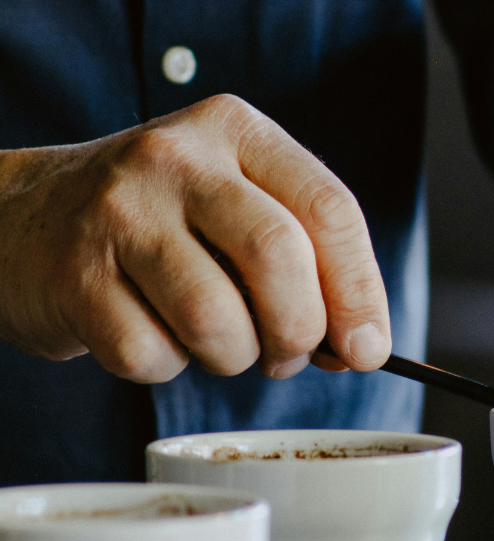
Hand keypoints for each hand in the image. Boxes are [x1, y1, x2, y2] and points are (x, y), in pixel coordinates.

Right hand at [0, 94, 389, 382]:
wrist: (27, 217)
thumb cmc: (163, 221)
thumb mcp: (238, 205)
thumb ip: (307, 260)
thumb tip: (361, 343)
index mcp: (236, 131)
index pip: (329, 208)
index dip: (360, 291)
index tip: (369, 347)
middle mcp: (177, 159)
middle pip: (277, 257)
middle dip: (301, 329)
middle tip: (291, 354)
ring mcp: (119, 213)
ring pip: (216, 319)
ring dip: (234, 357)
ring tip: (222, 343)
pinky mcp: (75, 276)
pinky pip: (152, 355)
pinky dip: (169, 366)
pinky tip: (156, 334)